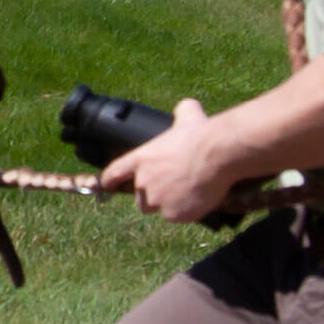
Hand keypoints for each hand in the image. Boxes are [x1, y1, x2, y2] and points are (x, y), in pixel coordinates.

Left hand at [100, 97, 229, 223]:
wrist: (216, 155)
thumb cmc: (201, 134)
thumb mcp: (187, 116)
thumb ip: (181, 112)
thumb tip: (186, 107)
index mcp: (141, 159)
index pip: (115, 173)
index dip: (110, 180)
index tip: (107, 185)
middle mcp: (143, 182)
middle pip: (140, 199)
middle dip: (152, 196)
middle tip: (171, 188)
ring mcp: (157, 200)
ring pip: (158, 209)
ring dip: (168, 206)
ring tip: (186, 194)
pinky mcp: (173, 215)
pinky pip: (177, 217)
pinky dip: (186, 212)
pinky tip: (197, 200)